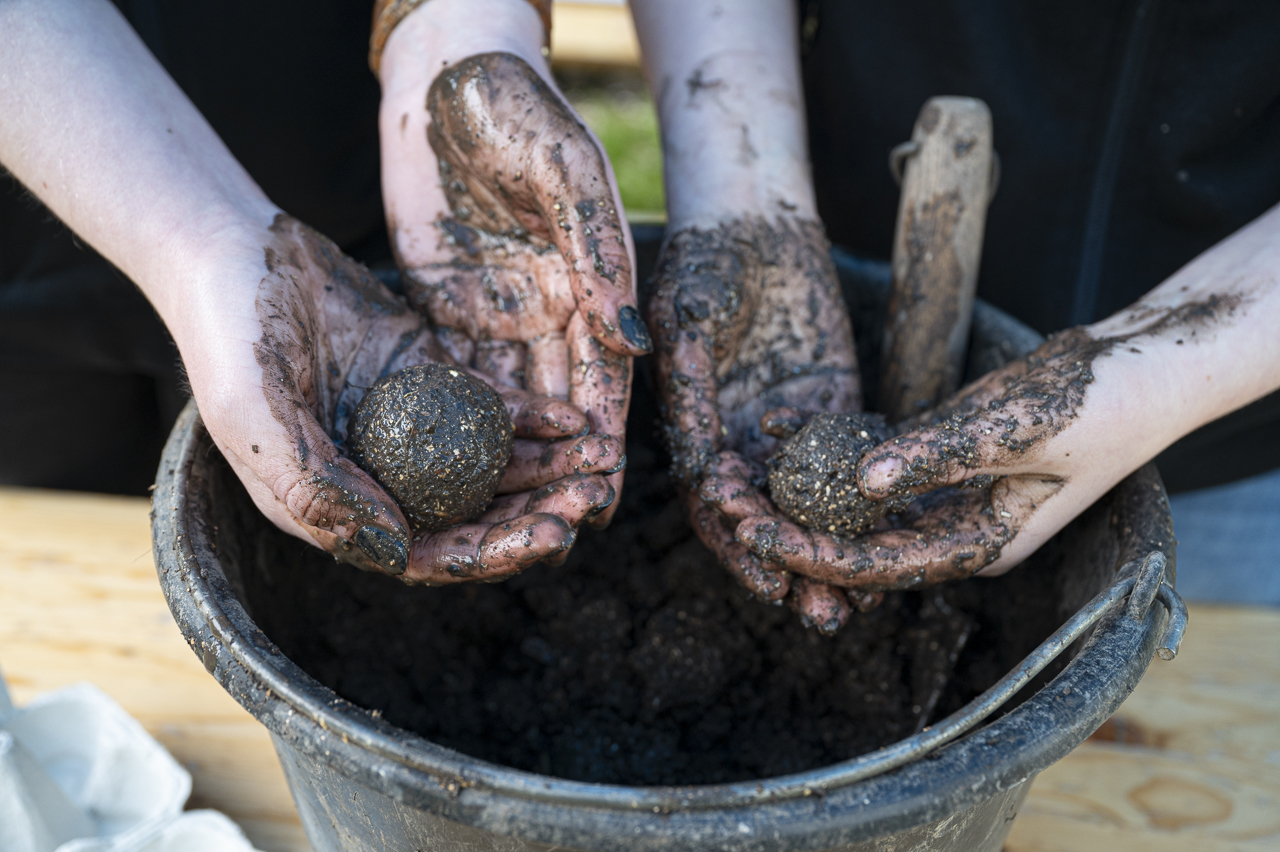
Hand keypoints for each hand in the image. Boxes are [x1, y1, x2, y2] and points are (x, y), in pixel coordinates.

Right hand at [189, 215, 622, 583]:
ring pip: (488, 464)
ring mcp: (405, 427)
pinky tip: (572, 416)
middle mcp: (378, 474)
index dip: (491, 553)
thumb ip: (317, 489)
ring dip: (545, 467)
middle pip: (471, 514)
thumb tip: (398, 550)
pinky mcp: (426, 377)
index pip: (427, 552)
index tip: (551, 536)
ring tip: (602, 458)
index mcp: (334, 505)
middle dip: (535, 512)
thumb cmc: (229, 336)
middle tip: (593, 497)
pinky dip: (529, 415)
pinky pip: (487, 406)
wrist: (230, 248)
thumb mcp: (257, 418)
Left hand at [380, 31, 648, 525]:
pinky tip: (450, 471)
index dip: (603, 433)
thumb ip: (599, 250)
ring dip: (512, 460)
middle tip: (555, 529)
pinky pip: (455, 377)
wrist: (450, 77)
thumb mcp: (566, 174)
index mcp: (593, 281)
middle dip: (561, 467)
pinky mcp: (447, 309)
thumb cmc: (519, 109)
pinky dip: (458, 424)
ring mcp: (498, 313)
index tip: (599, 491)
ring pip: (509, 403)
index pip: (605, 373)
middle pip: (560, 403)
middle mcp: (551, 309)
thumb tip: (633, 340)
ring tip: (507, 519)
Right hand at [648, 216, 867, 629]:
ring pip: (810, 504)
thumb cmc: (706, 259)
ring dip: (832, 551)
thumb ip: (691, 380)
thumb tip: (696, 458)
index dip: (739, 541)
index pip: (714, 501)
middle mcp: (740, 440)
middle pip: (765, 519)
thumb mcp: (689, 314)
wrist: (753, 219)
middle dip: (792, 566)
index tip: (768, 575)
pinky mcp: (832, 406)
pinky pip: (850, 464)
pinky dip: (869, 504)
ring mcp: (788, 427)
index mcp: (698, 428)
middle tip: (821, 612)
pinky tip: (899, 537)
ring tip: (863, 602)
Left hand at [734, 327, 1162, 589]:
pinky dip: (826, 442)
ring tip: (734, 475)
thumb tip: (860, 480)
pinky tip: (775, 426)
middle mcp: (953, 525)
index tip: (761, 537)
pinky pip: (869, 453)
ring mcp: (942, 488)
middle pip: (859, 540)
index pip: (883, 564)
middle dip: (795, 529)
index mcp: (979, 543)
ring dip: (799, 490)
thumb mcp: (1015, 431)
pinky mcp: (935, 450)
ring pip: (855, 501)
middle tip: (729, 512)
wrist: (1137, 368)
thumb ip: (938, 456)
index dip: (818, 554)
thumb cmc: (1098, 408)